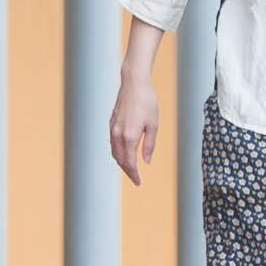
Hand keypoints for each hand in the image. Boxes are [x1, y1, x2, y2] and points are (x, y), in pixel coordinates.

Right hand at [107, 69, 163, 186]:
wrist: (134, 83)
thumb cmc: (147, 102)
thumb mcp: (153, 124)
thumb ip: (149, 145)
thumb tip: (146, 161)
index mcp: (130, 136)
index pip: (129, 162)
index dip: (134, 174)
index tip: (139, 182)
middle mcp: (118, 134)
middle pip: (120, 159)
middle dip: (127, 170)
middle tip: (136, 178)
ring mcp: (113, 128)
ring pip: (114, 152)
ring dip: (121, 162)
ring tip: (130, 167)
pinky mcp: (111, 122)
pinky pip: (112, 143)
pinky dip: (118, 151)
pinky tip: (124, 152)